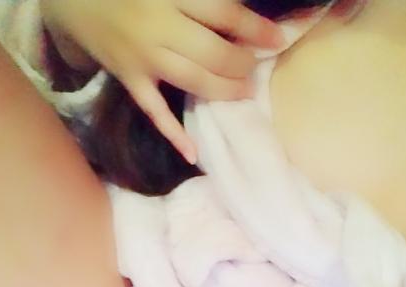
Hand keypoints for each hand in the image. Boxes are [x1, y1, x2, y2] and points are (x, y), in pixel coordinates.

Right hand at [41, 0, 283, 163]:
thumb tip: (237, 13)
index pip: (224, 14)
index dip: (254, 28)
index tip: (276, 38)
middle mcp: (157, 26)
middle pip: (214, 53)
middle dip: (241, 63)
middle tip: (254, 66)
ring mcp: (142, 58)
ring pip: (193, 81)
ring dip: (224, 90)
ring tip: (243, 91)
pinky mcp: (130, 79)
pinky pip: (154, 110)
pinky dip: (173, 134)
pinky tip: (193, 154)